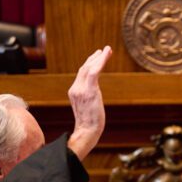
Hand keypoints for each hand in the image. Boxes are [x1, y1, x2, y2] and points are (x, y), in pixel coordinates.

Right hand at [67, 46, 111, 160]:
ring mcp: (81, 89)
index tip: (97, 57)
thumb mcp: (87, 108)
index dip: (89, 64)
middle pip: (84, 68)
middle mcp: (75, 88)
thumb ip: (88, 98)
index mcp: (74, 92)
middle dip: (94, 58)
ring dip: (99, 57)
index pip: (81, 74)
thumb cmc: (90, 125)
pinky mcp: (89, 90)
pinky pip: (94, 71)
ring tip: (107, 50)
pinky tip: (106, 54)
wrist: (87, 132)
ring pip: (89, 68)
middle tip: (103, 50)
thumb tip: (94, 95)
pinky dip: (101, 61)